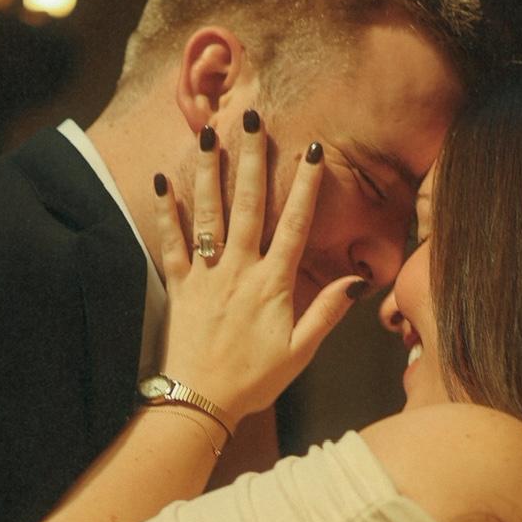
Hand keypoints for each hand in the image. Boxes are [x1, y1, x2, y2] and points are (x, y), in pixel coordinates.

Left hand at [153, 120, 361, 425]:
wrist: (199, 402)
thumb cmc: (253, 381)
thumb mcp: (300, 352)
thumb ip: (327, 312)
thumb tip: (358, 282)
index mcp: (273, 285)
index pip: (295, 225)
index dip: (306, 187)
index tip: (313, 151)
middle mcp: (239, 271)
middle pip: (249, 205)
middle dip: (253, 159)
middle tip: (255, 120)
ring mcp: (206, 276)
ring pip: (209, 214)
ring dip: (209, 171)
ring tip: (209, 133)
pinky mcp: (179, 286)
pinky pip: (171, 241)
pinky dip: (167, 211)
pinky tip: (163, 179)